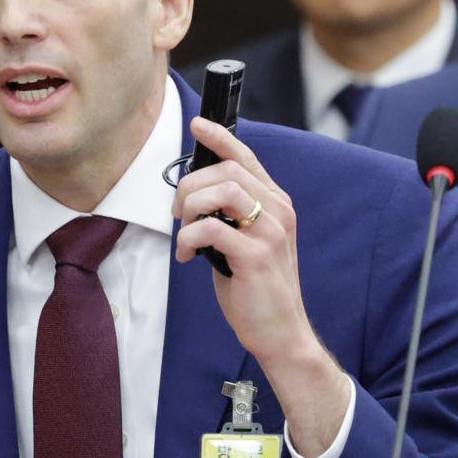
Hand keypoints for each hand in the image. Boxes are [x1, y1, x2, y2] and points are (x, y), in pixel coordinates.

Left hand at [173, 117, 347, 455]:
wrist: (281, 333)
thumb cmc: (256, 289)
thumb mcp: (245, 243)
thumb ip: (230, 217)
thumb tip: (193, 196)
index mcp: (277, 204)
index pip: (246, 158)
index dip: (220, 136)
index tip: (196, 124)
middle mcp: (278, 211)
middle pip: (225, 170)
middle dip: (190, 184)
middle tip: (177, 213)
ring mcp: (270, 233)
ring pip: (221, 190)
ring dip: (190, 207)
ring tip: (183, 231)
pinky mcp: (256, 256)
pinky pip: (211, 229)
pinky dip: (188, 239)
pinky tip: (187, 257)